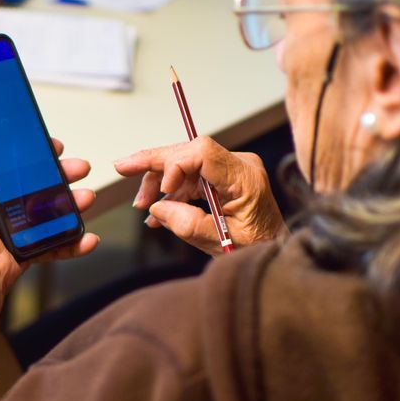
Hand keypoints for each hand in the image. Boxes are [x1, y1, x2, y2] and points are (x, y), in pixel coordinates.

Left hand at [0, 99, 99, 299]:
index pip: (16, 161)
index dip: (37, 151)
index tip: (53, 144)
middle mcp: (3, 203)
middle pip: (42, 182)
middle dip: (65, 174)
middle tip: (79, 167)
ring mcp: (19, 226)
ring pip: (55, 210)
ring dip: (75, 203)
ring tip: (86, 198)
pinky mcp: (29, 248)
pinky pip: (58, 244)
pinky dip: (75, 242)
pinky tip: (89, 238)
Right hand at [114, 136, 287, 254]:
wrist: (276, 250)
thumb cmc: (259, 248)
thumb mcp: (222, 244)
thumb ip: (188, 225)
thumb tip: (157, 208)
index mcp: (245, 179)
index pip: (203, 152)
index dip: (175, 164)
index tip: (162, 190)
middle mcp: (239, 166)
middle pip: (189, 151)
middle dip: (154, 163)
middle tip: (123, 169)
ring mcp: (231, 170)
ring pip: (184, 161)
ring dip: (159, 180)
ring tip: (142, 205)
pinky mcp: (223, 177)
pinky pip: (190, 174)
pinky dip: (170, 189)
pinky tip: (156, 208)